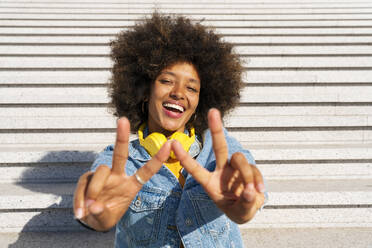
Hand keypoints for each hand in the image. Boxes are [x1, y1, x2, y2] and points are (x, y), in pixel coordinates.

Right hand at [73, 118, 170, 230]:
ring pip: (100, 172)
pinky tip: (80, 213)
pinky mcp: (87, 178)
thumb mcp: (107, 220)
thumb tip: (93, 206)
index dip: (157, 159)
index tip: (169, 144)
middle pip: (120, 154)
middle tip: (123, 120)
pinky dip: (80, 200)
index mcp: (130, 186)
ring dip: (94, 191)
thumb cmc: (105, 216)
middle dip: (122, 136)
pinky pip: (84, 184)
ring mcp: (103, 176)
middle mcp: (118, 176)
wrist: (90, 219)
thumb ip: (102, 214)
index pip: (146, 171)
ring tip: (88, 210)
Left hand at [172, 108, 264, 223]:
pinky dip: (258, 181)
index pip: (196, 169)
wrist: (249, 209)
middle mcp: (221, 171)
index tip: (173, 144)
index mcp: (210, 183)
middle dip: (216, 129)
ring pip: (240, 159)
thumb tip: (251, 191)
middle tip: (213, 111)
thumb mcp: (239, 213)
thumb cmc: (237, 210)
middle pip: (219, 147)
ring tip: (251, 192)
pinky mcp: (249, 169)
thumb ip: (245, 204)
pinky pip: (254, 170)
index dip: (185, 158)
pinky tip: (259, 191)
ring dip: (246, 175)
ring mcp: (235, 168)